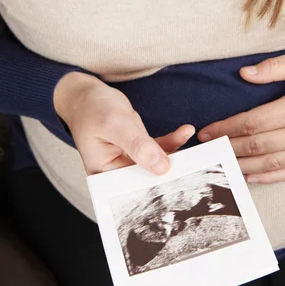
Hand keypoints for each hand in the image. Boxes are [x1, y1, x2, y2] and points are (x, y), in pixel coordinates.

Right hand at [54, 72, 194, 174]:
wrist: (88, 96)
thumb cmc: (92, 109)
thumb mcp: (114, 124)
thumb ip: (137, 145)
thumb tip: (161, 167)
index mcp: (104, 176)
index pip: (132, 189)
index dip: (156, 188)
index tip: (179, 183)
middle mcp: (117, 173)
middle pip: (148, 180)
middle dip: (171, 174)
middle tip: (196, 166)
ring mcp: (130, 161)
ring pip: (158, 164)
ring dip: (177, 155)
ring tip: (195, 147)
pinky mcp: (140, 149)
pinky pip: (160, 149)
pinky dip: (173, 141)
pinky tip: (186, 131)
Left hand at [198, 51, 284, 183]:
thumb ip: (273, 68)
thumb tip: (243, 73)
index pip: (251, 123)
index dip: (225, 128)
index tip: (206, 131)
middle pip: (255, 146)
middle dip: (227, 148)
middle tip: (207, 150)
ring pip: (269, 164)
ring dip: (241, 165)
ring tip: (221, 165)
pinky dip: (267, 177)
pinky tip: (250, 176)